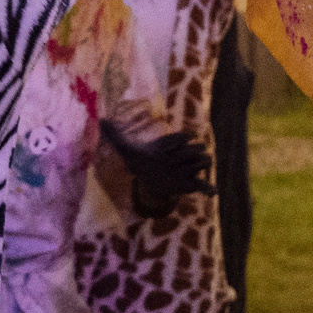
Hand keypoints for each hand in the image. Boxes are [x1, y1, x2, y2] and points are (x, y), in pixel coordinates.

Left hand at [97, 115, 213, 218]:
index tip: (172, 146)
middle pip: (194, 148)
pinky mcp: (190, 183)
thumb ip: (115, 135)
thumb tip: (100, 120)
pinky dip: (209, 188)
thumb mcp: (127, 150)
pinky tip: (212, 192)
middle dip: (188, 153)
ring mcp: (188, 168)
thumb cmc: (140, 161)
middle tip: (174, 162)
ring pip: (203, 161)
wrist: (149, 179)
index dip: (179, 140)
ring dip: (199, 165)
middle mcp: (181, 154)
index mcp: (170, 144)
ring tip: (188, 171)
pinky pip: (204, 185)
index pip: (181, 137)